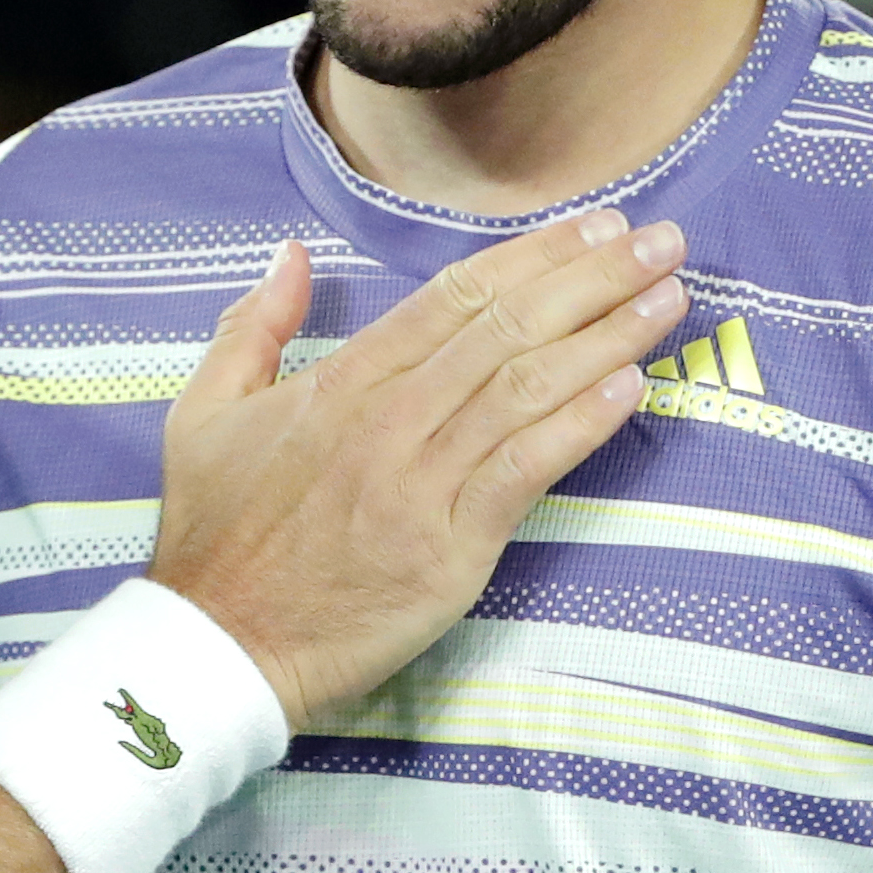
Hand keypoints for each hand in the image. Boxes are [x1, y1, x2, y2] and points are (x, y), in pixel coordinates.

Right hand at [147, 211, 684, 723]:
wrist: (221, 646)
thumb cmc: (216, 535)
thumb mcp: (205, 412)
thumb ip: (252, 326)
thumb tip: (288, 254)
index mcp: (341, 382)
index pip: (454, 297)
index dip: (533, 255)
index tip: (593, 226)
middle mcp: (387, 420)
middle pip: (506, 328)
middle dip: (593, 277)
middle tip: (659, 240)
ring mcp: (419, 483)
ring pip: (527, 389)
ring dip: (607, 337)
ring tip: (667, 299)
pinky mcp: (448, 549)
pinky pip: (525, 470)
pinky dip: (581, 423)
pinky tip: (631, 386)